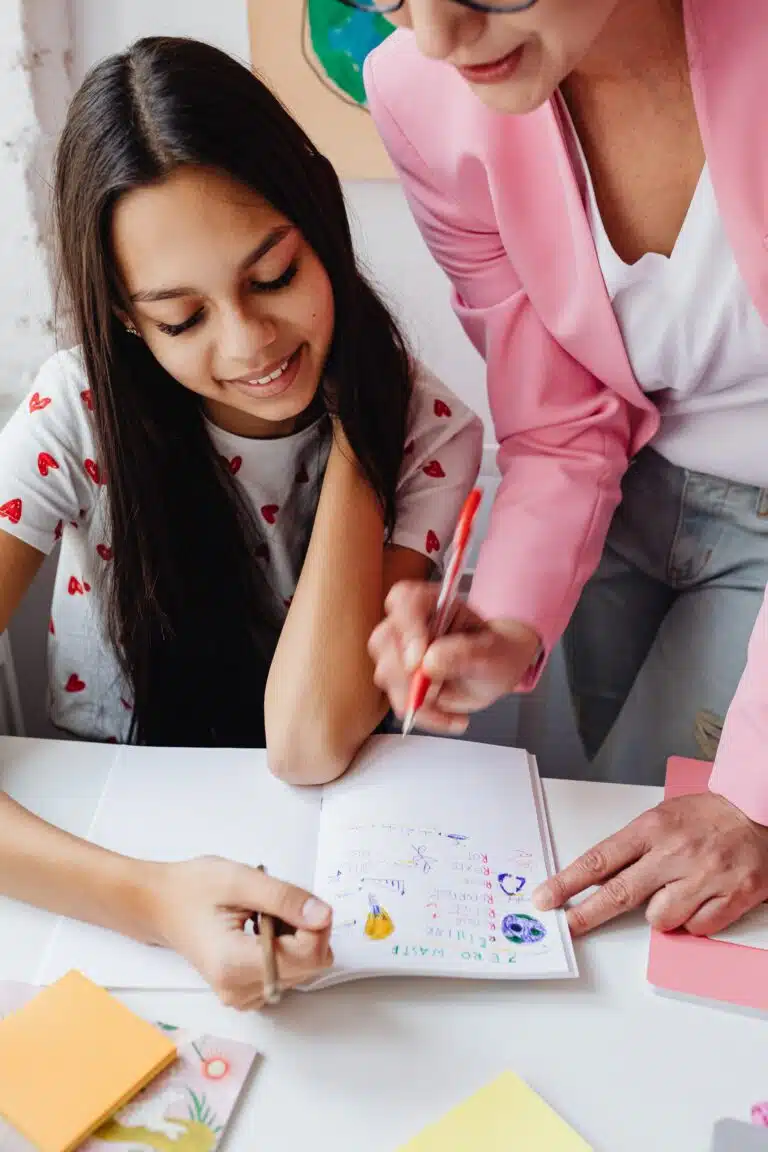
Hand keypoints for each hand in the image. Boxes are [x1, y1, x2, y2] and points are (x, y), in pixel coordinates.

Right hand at [149, 857, 332, 1007]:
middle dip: (306, 929)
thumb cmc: (193, 889)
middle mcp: (239, 991)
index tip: (298, 900)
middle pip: (309, 965)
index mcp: (235, 965)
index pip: (308, 955)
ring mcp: (242, 997)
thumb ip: (285, 898)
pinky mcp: (246, 993)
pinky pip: (288, 973)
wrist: (160, 905)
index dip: (315, 923)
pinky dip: (286, 949)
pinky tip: (263, 930)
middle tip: (278, 904)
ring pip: (303, 969)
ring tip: (264, 915)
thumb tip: (324, 916)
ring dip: (296, 938)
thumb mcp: (240, 880)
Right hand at [368, 580, 540, 732]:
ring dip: (415, 698)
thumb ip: (464, 652)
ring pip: (386, 673)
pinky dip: (425, 715)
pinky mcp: (401, 680)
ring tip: (452, 709)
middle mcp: (410, 624)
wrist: (496, 673)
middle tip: (432, 691)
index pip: (404, 600)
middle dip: (405, 673)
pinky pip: (399, 700)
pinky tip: (452, 718)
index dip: (407, 628)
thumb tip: (428, 662)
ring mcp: (401, 652)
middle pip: (385, 639)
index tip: (417, 661)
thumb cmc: (496, 652)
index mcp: (431, 603)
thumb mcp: (491, 651)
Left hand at [533, 792, 767, 936]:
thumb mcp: (660, 818)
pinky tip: (701, 898)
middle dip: (588, 913)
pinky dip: (693, 921)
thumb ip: (632, 848)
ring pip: (660, 919)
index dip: (569, 882)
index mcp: (652, 828)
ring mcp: (704, 876)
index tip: (546, 898)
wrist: (755, 810)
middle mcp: (675, 853)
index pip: (600, 859)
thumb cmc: (705, 816)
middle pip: (620, 893)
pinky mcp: (732, 896)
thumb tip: (597, 879)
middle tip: (567, 927)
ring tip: (676, 890)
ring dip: (660, 913)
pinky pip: (696, 928)